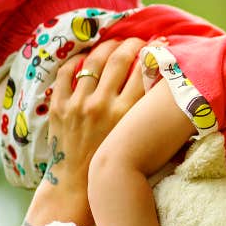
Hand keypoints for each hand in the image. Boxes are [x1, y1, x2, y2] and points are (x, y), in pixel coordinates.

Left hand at [24, 38, 147, 225]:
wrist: (77, 183)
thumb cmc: (114, 162)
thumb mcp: (136, 138)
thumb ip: (148, 112)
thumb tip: (166, 85)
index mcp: (125, 114)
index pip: (144, 71)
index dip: (154, 52)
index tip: (159, 45)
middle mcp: (102, 106)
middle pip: (119, 59)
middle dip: (131, 44)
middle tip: (137, 41)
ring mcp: (78, 105)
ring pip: (93, 61)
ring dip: (107, 47)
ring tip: (115, 44)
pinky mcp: (59, 107)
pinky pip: (66, 73)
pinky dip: (76, 61)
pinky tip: (86, 58)